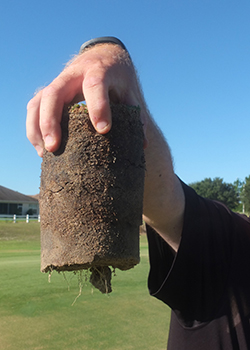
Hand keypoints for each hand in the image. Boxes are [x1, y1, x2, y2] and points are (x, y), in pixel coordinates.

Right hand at [26, 43, 146, 156]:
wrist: (102, 58)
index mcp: (99, 70)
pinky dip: (33, 129)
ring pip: (38, 101)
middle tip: (55, 147)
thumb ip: (135, 114)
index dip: (98, 107)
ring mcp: (58, 82)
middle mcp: (74, 74)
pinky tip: (41, 149)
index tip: (103, 130)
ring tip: (45, 154)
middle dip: (52, 120)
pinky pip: (33, 108)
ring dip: (37, 128)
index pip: (96, 85)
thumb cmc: (117, 78)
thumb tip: (141, 145)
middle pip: (54, 93)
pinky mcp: (48, 91)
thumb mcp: (129, 91)